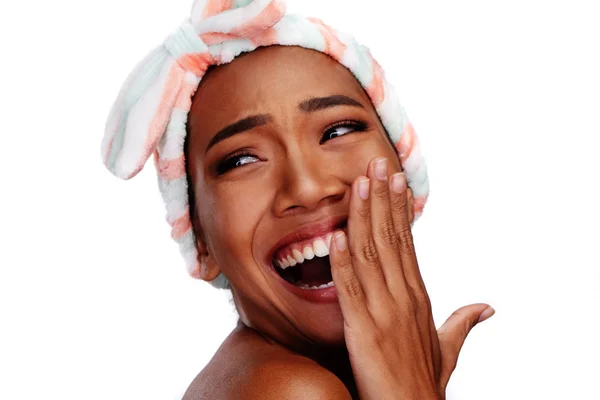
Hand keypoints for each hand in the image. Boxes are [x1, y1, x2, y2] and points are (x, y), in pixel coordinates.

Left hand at [329, 157, 494, 399]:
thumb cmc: (424, 382)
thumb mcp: (447, 347)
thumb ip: (463, 323)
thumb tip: (486, 306)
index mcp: (418, 296)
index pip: (407, 242)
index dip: (399, 209)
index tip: (396, 180)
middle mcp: (403, 297)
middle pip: (390, 238)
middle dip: (382, 199)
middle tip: (377, 164)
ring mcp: (383, 311)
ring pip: (370, 254)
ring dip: (363, 216)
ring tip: (358, 183)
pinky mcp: (362, 330)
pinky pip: (349, 289)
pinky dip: (342, 261)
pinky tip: (336, 235)